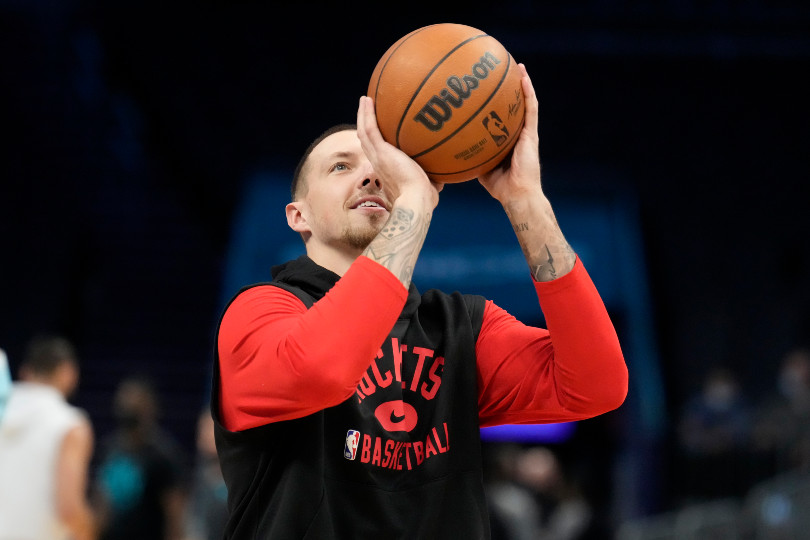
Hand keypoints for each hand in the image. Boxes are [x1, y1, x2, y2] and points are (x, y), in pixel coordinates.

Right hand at [356, 96, 442, 208]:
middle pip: (367, 141)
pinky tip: (367, 100)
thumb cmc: (424, 199)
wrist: (417, 200)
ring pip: (364, 132)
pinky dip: (366, 114)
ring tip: (364, 100)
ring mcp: (378, 157)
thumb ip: (433, 179)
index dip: (376, 142)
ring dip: (363, 115)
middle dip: (365, 125)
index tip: (379, 132)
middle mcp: (379, 163)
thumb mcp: (429, 187)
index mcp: (388, 170)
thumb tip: (443, 176)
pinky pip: (369, 129)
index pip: (378, 154)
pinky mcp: (380, 152)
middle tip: (367, 110)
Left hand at [478, 64, 541, 203]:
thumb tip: (447, 149)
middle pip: (514, 106)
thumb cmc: (499, 187)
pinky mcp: (531, 134)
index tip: (486, 88)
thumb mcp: (479, 167)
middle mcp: (518, 133)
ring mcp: (526, 132)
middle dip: (509, 89)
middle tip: (501, 70)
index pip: (502, 117)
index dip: (496, 103)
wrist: (517, 195)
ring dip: (522, 84)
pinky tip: (523, 77)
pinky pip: (531, 109)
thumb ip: (468, 155)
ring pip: (525, 103)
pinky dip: (528, 92)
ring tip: (517, 66)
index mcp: (507, 140)